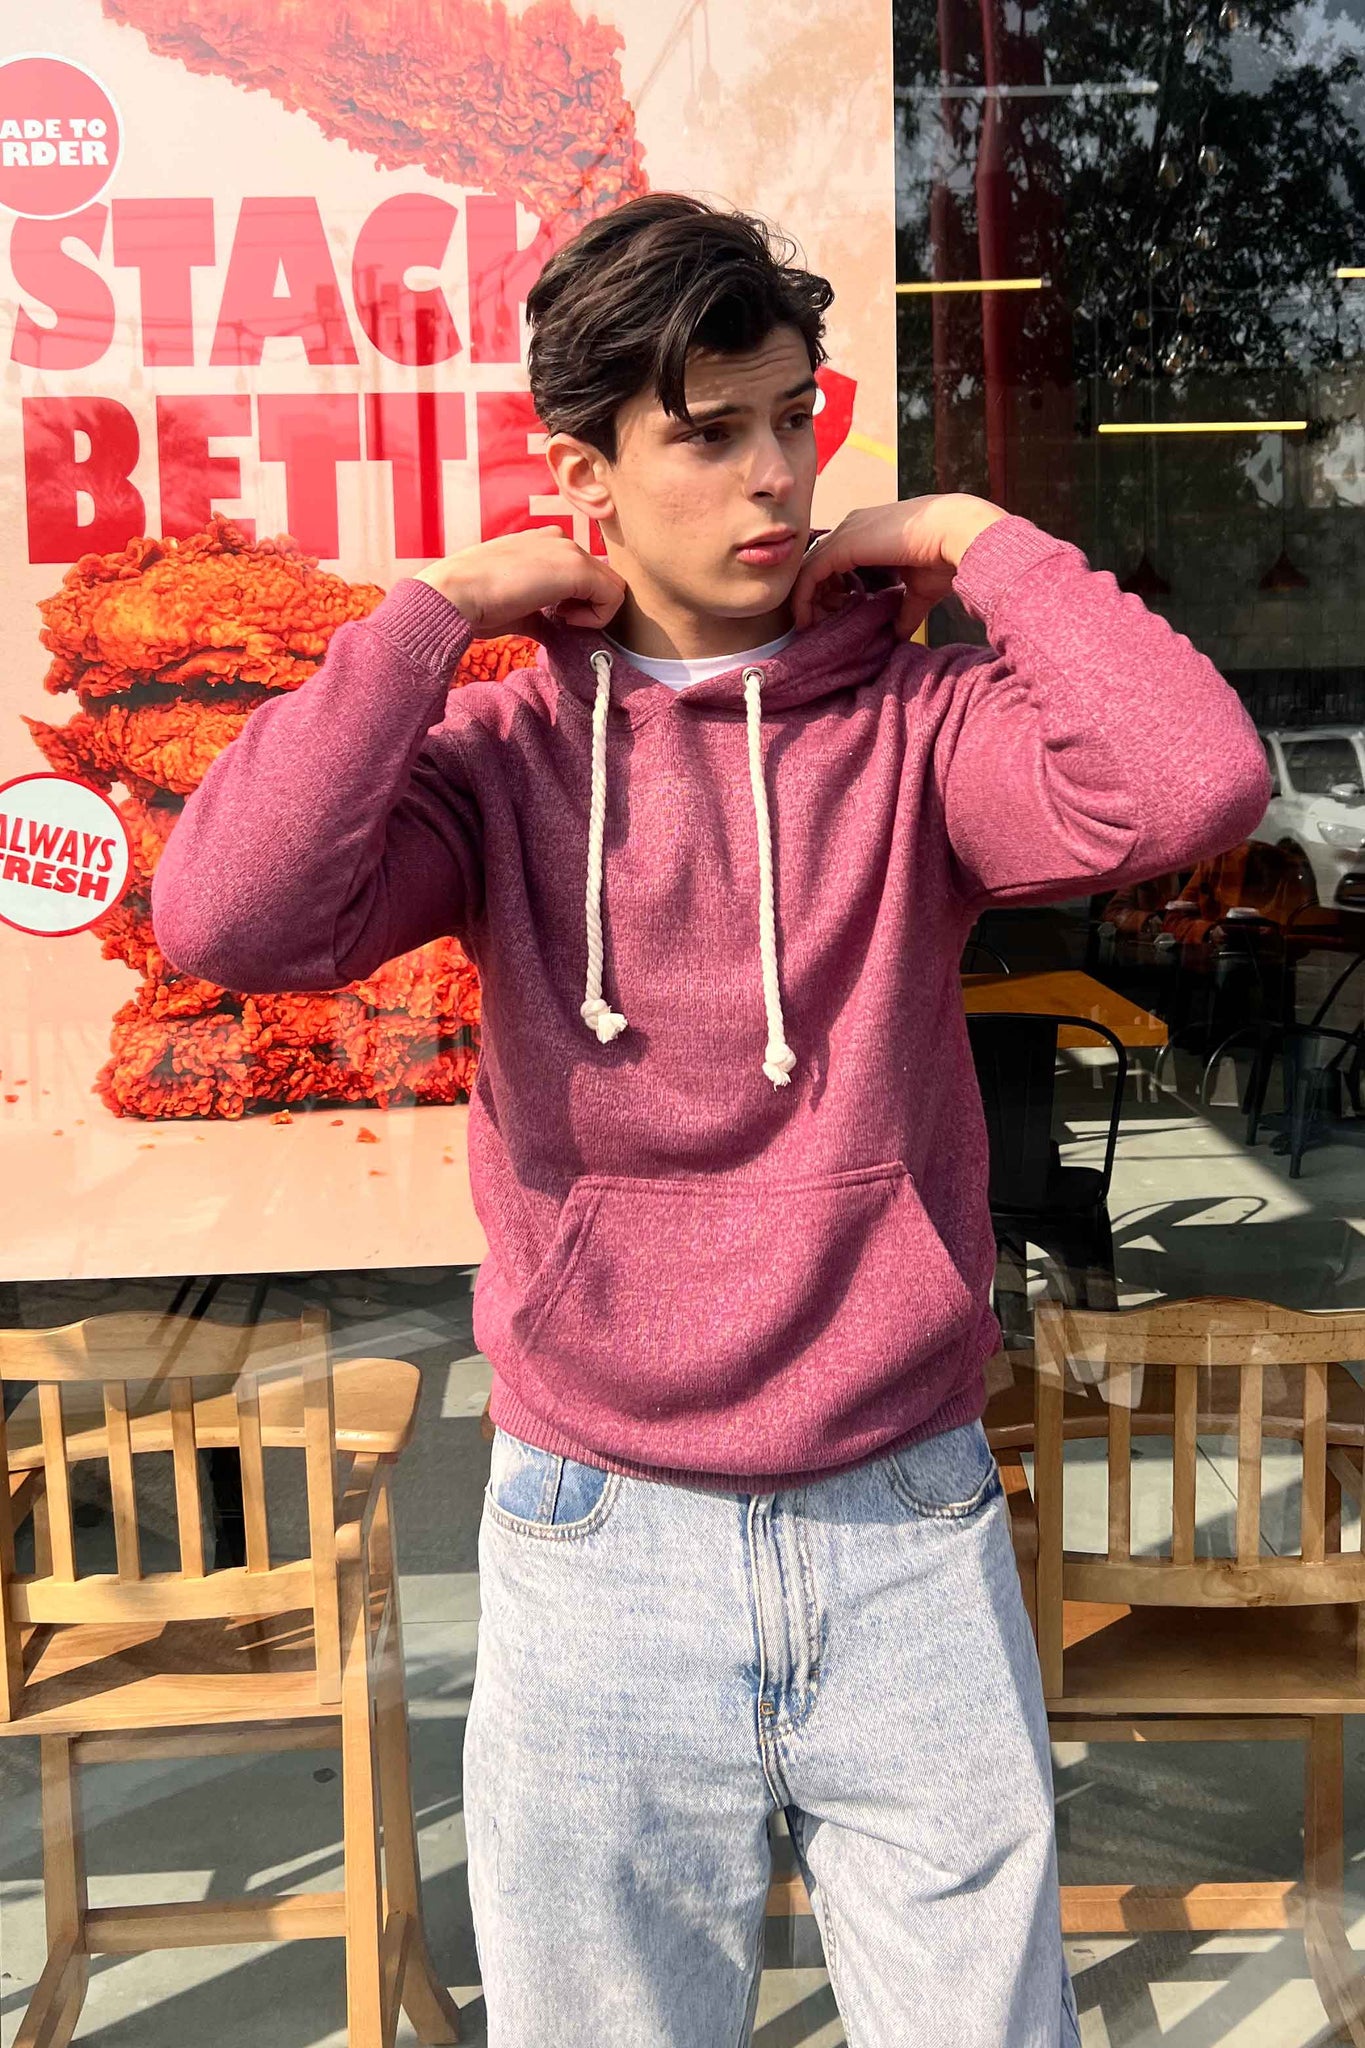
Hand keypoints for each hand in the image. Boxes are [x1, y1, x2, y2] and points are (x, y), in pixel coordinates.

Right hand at [415, 529, 626, 639]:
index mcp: (543, 543)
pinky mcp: (576, 568)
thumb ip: (540, 612)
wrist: (456, 594)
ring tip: (562, 621)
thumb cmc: (476, 602)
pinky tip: (567, 621)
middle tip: (561, 622)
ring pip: (611, 587)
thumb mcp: (515, 606)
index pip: (582, 573)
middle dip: (588, 607)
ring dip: (593, 613)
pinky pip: (613, 596)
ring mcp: (568, 550)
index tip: (555, 617)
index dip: (577, 602)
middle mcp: (559, 539)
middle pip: (600, 579)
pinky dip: (597, 618)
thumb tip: (554, 630)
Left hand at [789, 494, 1006, 639]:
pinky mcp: (843, 544)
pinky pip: (809, 574)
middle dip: (815, 598)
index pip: (834, 561)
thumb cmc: (944, 556)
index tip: (835, 618)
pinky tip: (808, 620)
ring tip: (813, 625)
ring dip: (807, 600)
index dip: (829, 592)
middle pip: (817, 564)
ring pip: (808, 568)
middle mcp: (852, 528)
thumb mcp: (919, 590)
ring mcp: (846, 533)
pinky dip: (803, 598)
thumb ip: (904, 610)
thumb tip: (898, 636)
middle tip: (821, 625)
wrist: (957, 532)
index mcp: (868, 533)